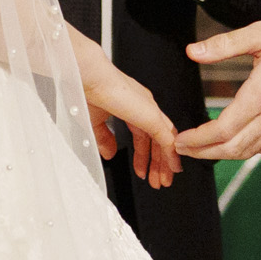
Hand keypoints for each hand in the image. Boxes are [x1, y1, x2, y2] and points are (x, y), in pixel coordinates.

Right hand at [74, 34, 179, 187]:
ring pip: (166, 141)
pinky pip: (168, 140)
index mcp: (133, 106)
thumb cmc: (88, 91)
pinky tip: (172, 169)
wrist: (89, 78)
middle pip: (159, 139)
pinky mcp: (152, 117)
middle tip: (158, 181)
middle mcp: (145, 107)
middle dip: (158, 162)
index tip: (142, 171)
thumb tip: (110, 153)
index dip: (143, 155)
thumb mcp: (95, 121)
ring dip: (165, 163)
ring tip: (163, 181)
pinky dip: (171, 156)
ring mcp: (151, 111)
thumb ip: (105, 138)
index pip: (145, 135)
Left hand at [179, 13, 260, 161]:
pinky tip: (237, 145)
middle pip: (233, 148)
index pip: (222, 129)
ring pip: (250, 151)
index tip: (181, 139)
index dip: (198, 139)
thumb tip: (193, 51)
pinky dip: (247, 151)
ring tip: (204, 151)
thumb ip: (224, 44)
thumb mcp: (260, 33)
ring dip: (224, 155)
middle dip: (204, 153)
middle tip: (183, 150)